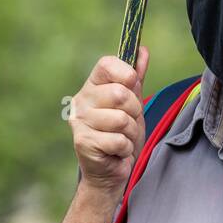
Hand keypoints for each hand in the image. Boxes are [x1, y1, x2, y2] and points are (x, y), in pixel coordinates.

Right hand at [69, 48, 149, 194]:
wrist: (110, 171)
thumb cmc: (121, 136)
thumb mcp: (133, 105)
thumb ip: (136, 79)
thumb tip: (142, 50)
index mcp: (92, 86)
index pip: (107, 64)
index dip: (126, 73)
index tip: (133, 86)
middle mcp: (81, 100)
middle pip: (120, 94)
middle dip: (134, 112)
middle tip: (128, 124)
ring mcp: (79, 121)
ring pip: (121, 119)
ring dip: (130, 133)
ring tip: (122, 139)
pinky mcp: (82, 142)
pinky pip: (118, 140)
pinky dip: (124, 149)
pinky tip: (116, 151)